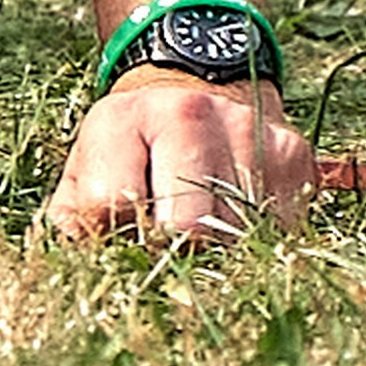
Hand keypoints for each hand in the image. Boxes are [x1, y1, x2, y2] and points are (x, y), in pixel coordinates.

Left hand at [45, 69, 315, 243]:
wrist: (194, 88)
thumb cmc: (132, 148)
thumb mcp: (85, 170)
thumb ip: (73, 222)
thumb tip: (82, 276)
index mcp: (123, 118)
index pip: (111, 204)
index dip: (112, 236)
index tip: (121, 234)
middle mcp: (188, 114)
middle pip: (187, 227)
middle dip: (175, 252)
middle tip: (169, 248)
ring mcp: (246, 131)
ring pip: (239, 236)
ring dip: (221, 251)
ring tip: (203, 228)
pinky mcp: (291, 153)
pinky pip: (282, 229)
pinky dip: (259, 239)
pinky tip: (238, 219)